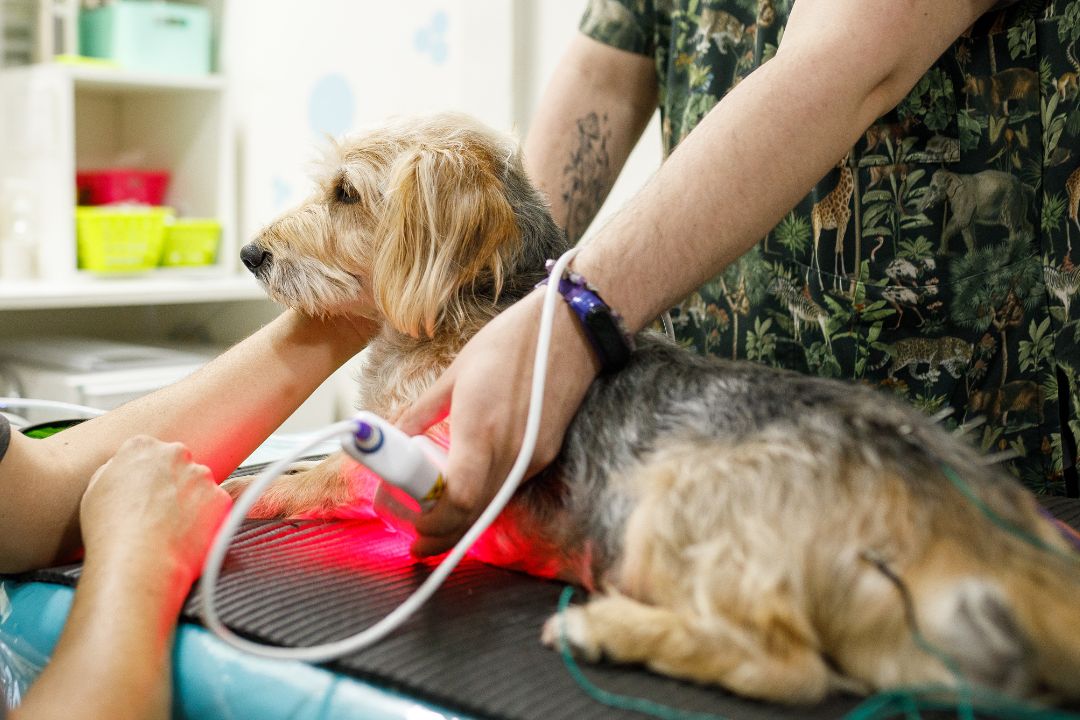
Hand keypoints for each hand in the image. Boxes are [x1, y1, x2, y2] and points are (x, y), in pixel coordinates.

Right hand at [80, 436, 231, 585]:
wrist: (138, 563)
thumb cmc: (111, 532)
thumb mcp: (95, 490)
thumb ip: (116, 470)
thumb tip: (127, 471)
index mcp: (141, 447)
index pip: (149, 452)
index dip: (147, 476)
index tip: (144, 494)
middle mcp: (175, 454)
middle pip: (178, 465)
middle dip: (173, 484)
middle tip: (159, 513)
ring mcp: (201, 475)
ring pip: (199, 485)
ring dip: (191, 501)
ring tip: (171, 529)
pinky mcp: (220, 497)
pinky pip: (215, 506)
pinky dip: (206, 519)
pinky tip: (186, 536)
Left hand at [398, 288, 599, 555]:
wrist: (572, 330)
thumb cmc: (512, 342)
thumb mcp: (456, 372)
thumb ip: (422, 410)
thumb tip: (393, 435)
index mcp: (482, 429)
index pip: (458, 498)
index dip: (429, 519)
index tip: (405, 520)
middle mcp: (511, 452)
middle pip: (474, 515)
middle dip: (440, 534)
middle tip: (414, 540)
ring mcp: (532, 457)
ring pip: (492, 507)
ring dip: (461, 522)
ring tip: (431, 522)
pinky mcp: (544, 454)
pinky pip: (507, 488)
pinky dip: (482, 501)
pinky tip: (465, 493)